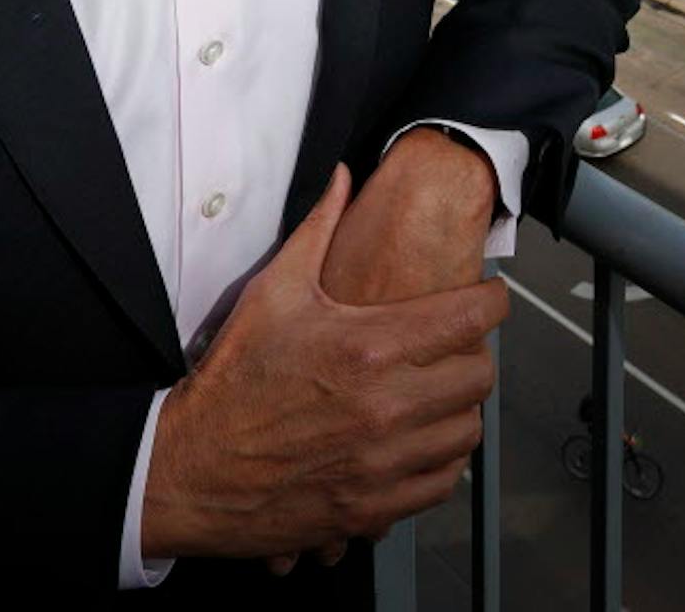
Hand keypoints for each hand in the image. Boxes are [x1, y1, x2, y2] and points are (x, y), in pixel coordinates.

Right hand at [262, 131, 497, 572]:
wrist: (192, 468)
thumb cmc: (231, 382)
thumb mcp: (272, 291)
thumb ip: (319, 228)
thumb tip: (343, 178)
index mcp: (369, 346)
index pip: (470, 318)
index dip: (492, 300)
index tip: (490, 296)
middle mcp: (386, 406)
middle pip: (480, 376)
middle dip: (477, 352)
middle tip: (457, 344)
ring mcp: (383, 462)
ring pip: (467, 432)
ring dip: (461, 408)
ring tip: (440, 392)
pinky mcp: (375, 506)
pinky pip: (442, 482)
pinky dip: (441, 460)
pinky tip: (421, 440)